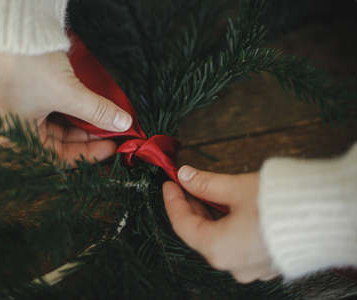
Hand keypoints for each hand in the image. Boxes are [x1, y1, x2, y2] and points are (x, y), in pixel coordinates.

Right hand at [0, 48, 132, 165]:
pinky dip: (74, 107)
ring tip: (104, 117)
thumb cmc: (28, 65)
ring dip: (82, 121)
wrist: (8, 26)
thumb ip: (97, 111)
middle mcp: (17, 126)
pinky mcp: (27, 91)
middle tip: (112, 130)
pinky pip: (55, 107)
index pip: (59, 156)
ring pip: (58, 123)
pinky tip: (89, 105)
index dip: (89, 153)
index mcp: (18, 137)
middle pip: (59, 141)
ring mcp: (21, 108)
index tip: (112, 146)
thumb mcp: (68, 93)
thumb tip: (123, 123)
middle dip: (88, 135)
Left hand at [162, 166, 278, 283]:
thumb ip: (206, 184)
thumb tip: (185, 176)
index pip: (183, 225)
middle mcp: (233, 265)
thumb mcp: (236, 188)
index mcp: (220, 250)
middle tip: (186, 184)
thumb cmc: (282, 204)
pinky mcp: (266, 261)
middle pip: (200, 233)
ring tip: (205, 191)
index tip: (170, 183)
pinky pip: (237, 243)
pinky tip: (227, 206)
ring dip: (209, 215)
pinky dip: (228, 225)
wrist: (327, 215)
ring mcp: (251, 267)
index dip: (173, 201)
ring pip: (219, 239)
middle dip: (191, 206)